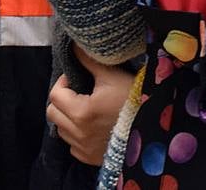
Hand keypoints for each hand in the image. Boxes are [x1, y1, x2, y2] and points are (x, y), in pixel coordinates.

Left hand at [47, 43, 135, 165]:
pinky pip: (72, 145)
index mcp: (81, 111)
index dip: (63, 82)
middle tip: (77, 92)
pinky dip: (76, 134)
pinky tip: (91, 126)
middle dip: (61, 100)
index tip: (75, 78)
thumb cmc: (134, 99)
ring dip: (67, 118)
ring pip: (61, 130)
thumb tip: (75, 47)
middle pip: (52, 113)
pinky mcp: (88, 158)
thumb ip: (91, 61)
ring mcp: (82, 148)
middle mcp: (78, 133)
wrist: (153, 127)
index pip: (55, 94)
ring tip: (85, 108)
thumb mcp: (113, 76)